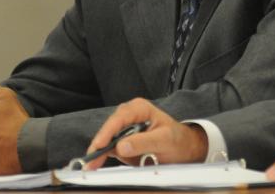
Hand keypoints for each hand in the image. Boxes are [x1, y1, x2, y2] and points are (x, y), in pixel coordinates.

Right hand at [86, 98, 206, 168]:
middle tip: (90, 161)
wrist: (184, 148)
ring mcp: (124, 130)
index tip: (99, 145)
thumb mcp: (164, 140)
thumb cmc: (177, 139)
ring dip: (98, 152)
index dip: (107, 132)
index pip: (119, 119)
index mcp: (139, 109)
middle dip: (99, 145)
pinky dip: (103, 157)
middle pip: (109, 129)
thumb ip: (144, 142)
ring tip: (91, 166)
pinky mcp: (122, 142)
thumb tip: (121, 146)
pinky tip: (96, 164)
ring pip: (106, 140)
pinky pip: (109, 149)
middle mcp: (129, 116)